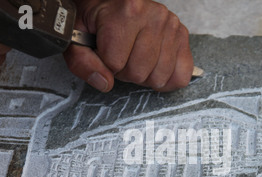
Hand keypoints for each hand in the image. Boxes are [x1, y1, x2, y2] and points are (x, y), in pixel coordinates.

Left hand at [64, 0, 193, 91]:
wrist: (114, 3)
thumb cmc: (97, 20)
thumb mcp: (78, 37)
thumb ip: (82, 62)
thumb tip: (105, 83)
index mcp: (126, 11)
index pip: (115, 63)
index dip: (106, 65)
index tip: (105, 51)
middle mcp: (154, 16)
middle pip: (139, 73)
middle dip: (126, 72)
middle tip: (122, 56)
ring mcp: (172, 26)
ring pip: (159, 77)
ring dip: (145, 76)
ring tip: (137, 58)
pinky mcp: (182, 36)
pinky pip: (181, 77)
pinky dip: (167, 81)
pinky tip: (155, 68)